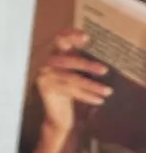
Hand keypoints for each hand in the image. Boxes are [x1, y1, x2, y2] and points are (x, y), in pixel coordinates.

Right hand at [35, 28, 112, 142]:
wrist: (56, 117)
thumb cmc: (67, 92)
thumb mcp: (72, 74)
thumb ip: (77, 60)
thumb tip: (94, 47)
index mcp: (51, 54)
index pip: (60, 40)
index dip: (71, 36)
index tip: (86, 36)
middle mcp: (45, 62)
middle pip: (67, 61)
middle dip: (87, 65)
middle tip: (105, 70)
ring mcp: (44, 75)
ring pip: (71, 79)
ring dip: (92, 86)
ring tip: (108, 91)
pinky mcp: (46, 89)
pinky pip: (70, 91)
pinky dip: (86, 96)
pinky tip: (99, 100)